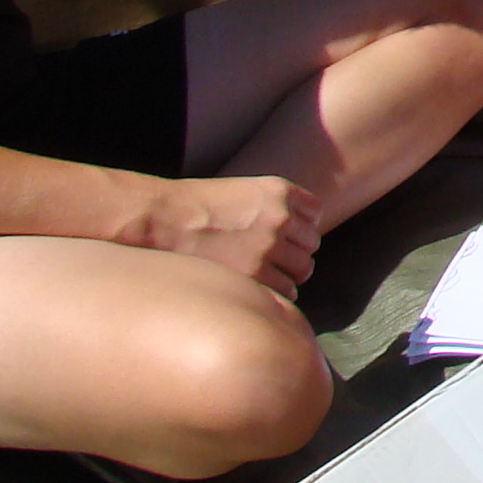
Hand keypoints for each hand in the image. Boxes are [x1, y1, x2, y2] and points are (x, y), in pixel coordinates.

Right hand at [144, 174, 322, 296]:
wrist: (167, 220)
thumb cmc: (200, 207)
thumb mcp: (245, 191)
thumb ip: (275, 206)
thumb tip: (299, 232)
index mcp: (280, 192)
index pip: (315, 213)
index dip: (302, 225)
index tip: (288, 233)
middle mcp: (280, 217)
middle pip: (312, 243)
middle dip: (297, 251)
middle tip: (277, 258)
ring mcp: (270, 246)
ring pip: (303, 268)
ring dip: (291, 273)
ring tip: (269, 274)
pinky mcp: (256, 273)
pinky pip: (287, 289)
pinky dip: (279, 291)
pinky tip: (262, 286)